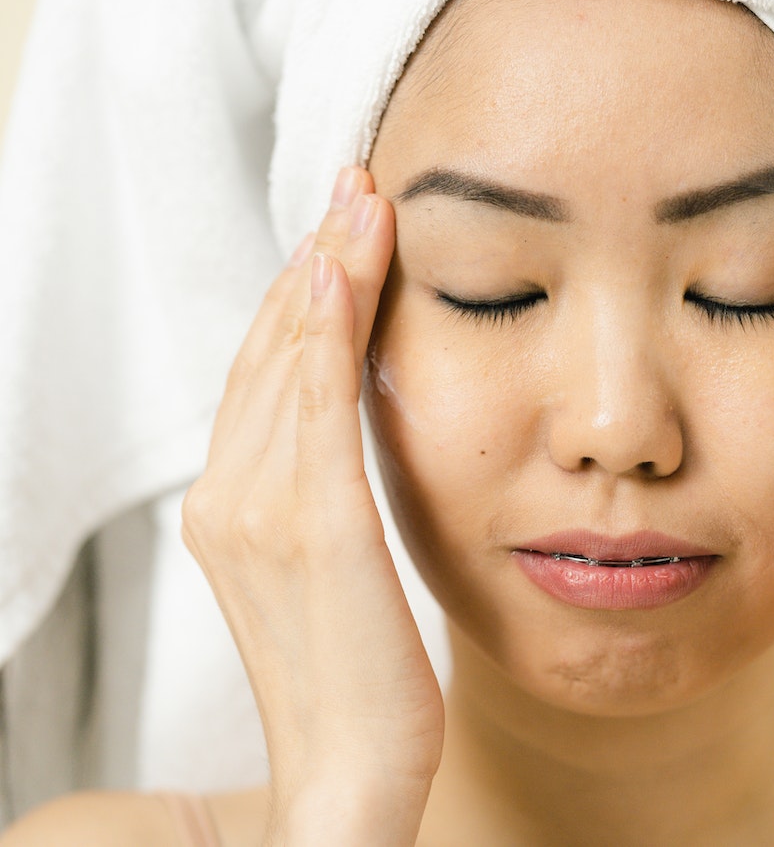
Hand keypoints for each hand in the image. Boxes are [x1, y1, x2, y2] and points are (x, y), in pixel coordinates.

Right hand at [182, 169, 442, 845]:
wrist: (350, 771)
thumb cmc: (358, 674)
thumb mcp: (334, 567)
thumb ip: (324, 493)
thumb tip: (350, 425)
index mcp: (234, 506)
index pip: (267, 374)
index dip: (303, 293)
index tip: (343, 229)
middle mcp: (230, 498)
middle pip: (271, 351)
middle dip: (315, 260)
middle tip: (354, 185)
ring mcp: (260, 511)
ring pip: (289, 361)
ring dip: (325, 272)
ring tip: (360, 203)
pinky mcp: (313, 528)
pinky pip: (316, 405)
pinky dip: (324, 331)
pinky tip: (342, 271)